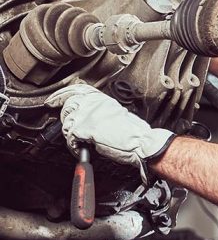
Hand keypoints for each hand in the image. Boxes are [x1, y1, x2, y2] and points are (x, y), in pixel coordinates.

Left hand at [45, 84, 174, 182]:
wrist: (142, 143)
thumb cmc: (135, 134)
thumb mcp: (118, 115)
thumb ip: (101, 112)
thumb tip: (89, 117)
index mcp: (103, 99)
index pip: (76, 90)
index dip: (61, 95)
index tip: (53, 101)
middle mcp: (94, 103)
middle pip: (67, 106)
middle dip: (67, 121)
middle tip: (73, 132)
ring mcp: (88, 115)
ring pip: (67, 123)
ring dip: (72, 136)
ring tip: (82, 144)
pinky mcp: (84, 128)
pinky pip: (70, 138)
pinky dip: (74, 147)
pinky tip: (83, 150)